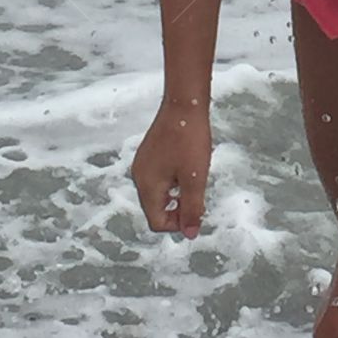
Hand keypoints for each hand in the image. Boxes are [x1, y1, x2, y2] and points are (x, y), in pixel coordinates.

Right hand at [131, 100, 211, 238]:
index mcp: (147, 186)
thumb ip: (192, 209)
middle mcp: (139, 176)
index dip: (178, 224)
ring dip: (178, 192)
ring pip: (159, 192)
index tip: (197, 209)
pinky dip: (174, 179)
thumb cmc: (189, 139)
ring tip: (195, 175)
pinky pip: (160, 177)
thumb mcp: (195, 178)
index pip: (156, 222)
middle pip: (156, 208)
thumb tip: (189, 234)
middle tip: (198, 192)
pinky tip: (189, 164)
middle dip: (178, 207)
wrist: (184, 103)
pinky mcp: (150, 153)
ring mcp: (143, 163)